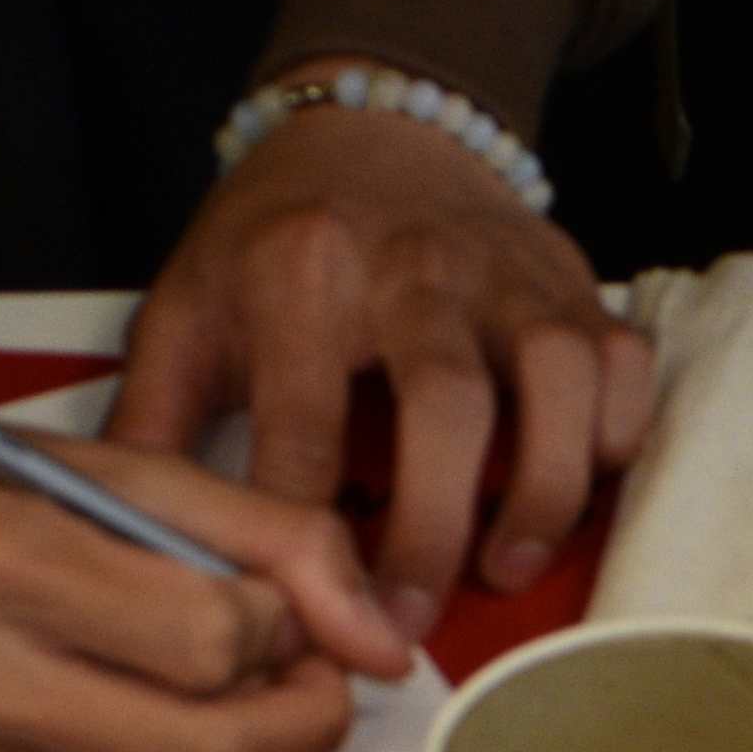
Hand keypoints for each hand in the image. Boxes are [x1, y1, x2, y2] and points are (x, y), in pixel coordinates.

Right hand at [0, 345, 410, 751]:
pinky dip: (157, 743)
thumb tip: (380, 639)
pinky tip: (118, 682)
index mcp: (7, 555)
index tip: (289, 598)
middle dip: (300, 721)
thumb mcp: (112, 461)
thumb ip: (262, 534)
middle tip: (310, 670)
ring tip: (212, 661)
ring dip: (238, 736)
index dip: (289, 629)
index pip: (215, 641)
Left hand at [115, 79, 658, 630]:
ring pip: (556, 379)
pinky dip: (615, 436)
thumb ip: (153, 420)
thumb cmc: (274, 237)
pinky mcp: (572, 281)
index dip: (308, 536)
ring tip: (505, 568)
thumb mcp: (185, 308)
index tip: (306, 615)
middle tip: (405, 625)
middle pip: (445, 404)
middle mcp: (414, 263)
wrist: (372, 126)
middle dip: (430, 531)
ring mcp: (505, 271)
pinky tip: (575, 491)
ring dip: (543, 489)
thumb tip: (130, 541)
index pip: (305, 423)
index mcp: (301, 270)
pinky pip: (622, 364)